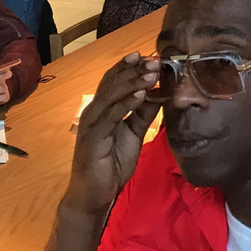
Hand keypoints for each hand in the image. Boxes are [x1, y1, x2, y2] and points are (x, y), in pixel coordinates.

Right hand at [65, 52, 161, 214]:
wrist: (96, 194)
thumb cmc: (112, 164)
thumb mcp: (134, 134)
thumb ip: (143, 114)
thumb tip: (158, 92)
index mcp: (102, 109)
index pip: (114, 81)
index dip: (129, 67)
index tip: (149, 55)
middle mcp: (94, 111)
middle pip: (113, 83)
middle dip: (134, 70)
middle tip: (155, 60)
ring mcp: (92, 123)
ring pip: (112, 95)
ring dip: (133, 82)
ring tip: (152, 72)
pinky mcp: (93, 138)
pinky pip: (111, 116)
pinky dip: (126, 103)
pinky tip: (141, 95)